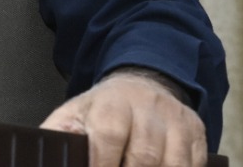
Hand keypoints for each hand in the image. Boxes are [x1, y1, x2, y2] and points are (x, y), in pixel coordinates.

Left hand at [39, 70, 205, 166]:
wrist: (143, 84)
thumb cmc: (104, 109)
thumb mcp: (76, 113)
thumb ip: (59, 133)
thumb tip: (46, 154)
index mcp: (112, 103)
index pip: (109, 136)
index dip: (102, 164)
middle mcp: (148, 108)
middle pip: (144, 157)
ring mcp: (176, 120)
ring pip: (172, 164)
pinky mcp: (197, 133)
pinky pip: (194, 165)